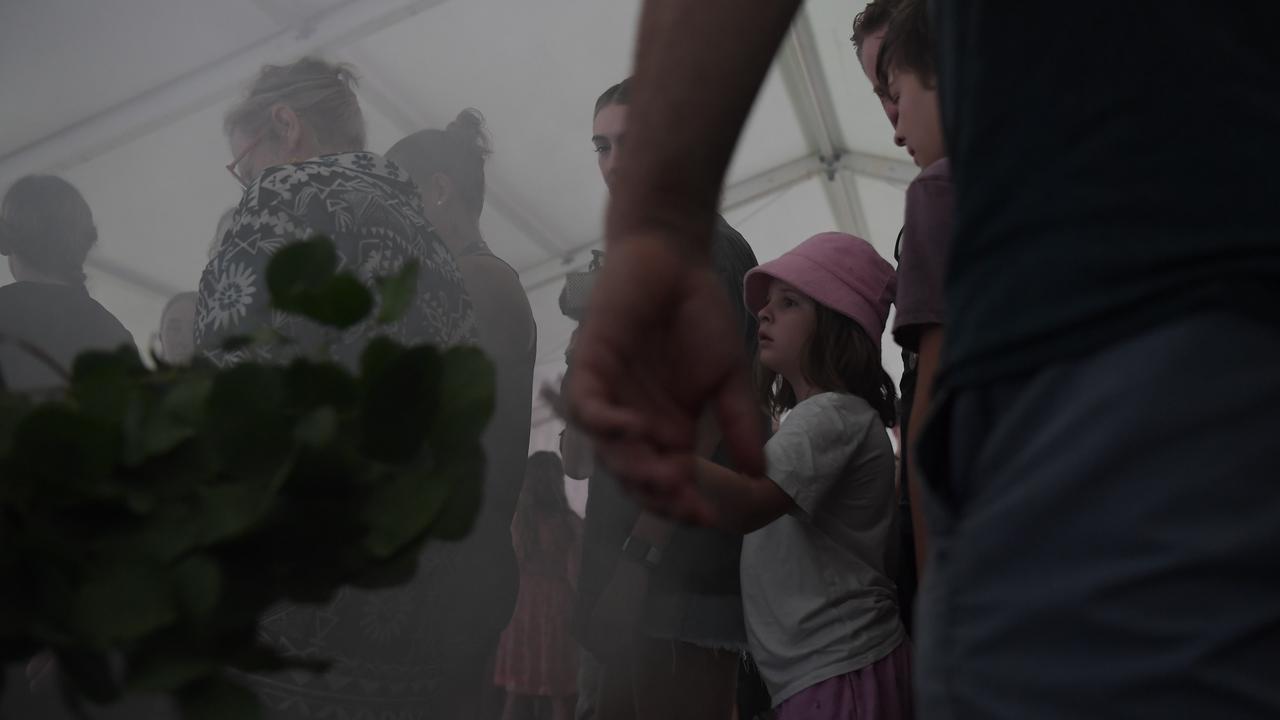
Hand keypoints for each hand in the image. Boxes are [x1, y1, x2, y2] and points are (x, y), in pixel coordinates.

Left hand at [565, 237, 763, 523]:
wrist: (675, 261)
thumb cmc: (698, 315)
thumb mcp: (729, 376)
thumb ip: (739, 422)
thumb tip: (760, 472)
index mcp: (666, 429)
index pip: (668, 480)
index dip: (683, 502)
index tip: (709, 519)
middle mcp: (634, 420)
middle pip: (635, 475)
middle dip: (659, 496)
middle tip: (687, 505)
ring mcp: (609, 396)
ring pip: (609, 449)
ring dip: (635, 468)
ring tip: (666, 477)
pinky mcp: (588, 367)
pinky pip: (586, 407)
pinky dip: (605, 424)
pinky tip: (633, 429)